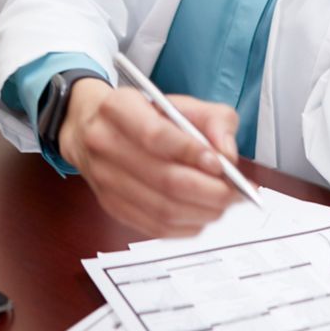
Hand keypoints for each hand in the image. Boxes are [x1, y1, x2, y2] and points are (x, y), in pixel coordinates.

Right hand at [58, 79, 240, 237]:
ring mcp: (105, 179)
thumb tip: (228, 155)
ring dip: (203, 211)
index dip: (192, 153)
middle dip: (209, 191)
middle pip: (163, 179)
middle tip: (236, 192)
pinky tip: (202, 213)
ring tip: (224, 203)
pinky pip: (155, 227)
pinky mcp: (111, 206)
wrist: (93, 126)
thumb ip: (213, 120)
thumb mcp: (179, 102)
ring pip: (162, 209)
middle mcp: (104, 144)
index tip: (223, 164)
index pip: (156, 136)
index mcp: (119, 109)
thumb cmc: (142, 114)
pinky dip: (186, 226)